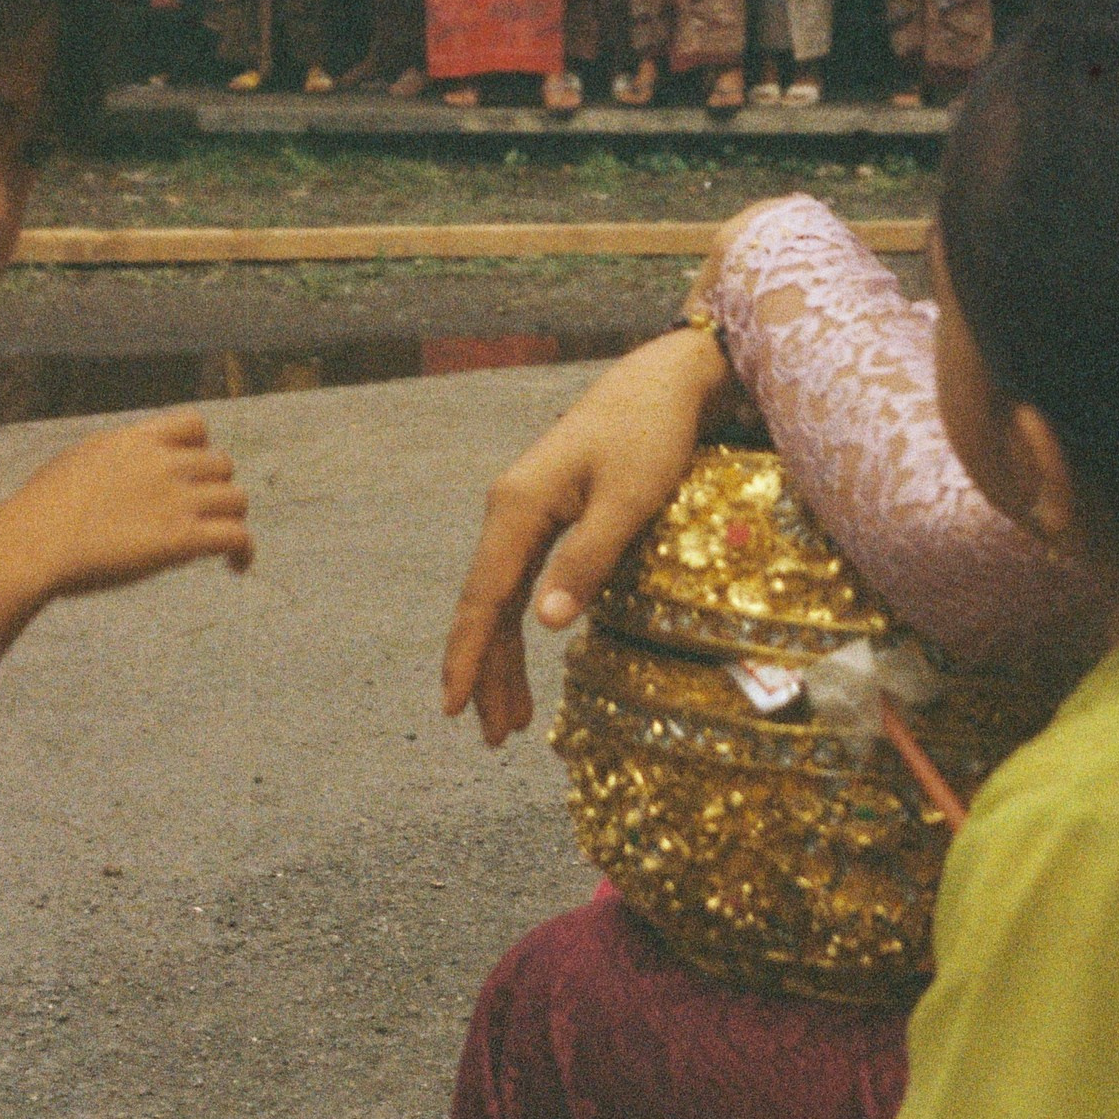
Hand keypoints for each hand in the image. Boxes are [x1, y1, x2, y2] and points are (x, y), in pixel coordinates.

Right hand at [0, 412, 251, 601]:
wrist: (32, 544)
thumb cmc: (39, 514)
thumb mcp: (77, 463)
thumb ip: (111, 462)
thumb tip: (117, 472)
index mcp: (135, 441)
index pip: (194, 425)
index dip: (200, 449)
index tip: (189, 475)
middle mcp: (162, 463)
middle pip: (222, 463)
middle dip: (216, 488)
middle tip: (202, 516)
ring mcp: (175, 499)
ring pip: (236, 499)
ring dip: (232, 519)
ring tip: (221, 545)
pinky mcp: (180, 539)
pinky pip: (236, 536)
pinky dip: (244, 551)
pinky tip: (236, 567)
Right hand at [442, 323, 732, 744]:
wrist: (664, 380)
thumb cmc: (651, 435)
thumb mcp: (629, 500)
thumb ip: (587, 560)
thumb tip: (544, 623)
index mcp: (518, 506)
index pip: (484, 596)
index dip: (468, 655)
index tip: (453, 707)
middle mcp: (510, 509)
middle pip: (488, 604)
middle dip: (486, 672)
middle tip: (493, 737)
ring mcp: (526, 510)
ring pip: (504, 596)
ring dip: (504, 656)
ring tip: (511, 719)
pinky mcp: (549, 511)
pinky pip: (523, 578)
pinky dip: (523, 622)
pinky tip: (529, 651)